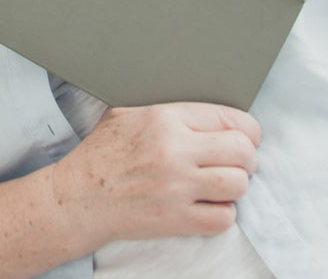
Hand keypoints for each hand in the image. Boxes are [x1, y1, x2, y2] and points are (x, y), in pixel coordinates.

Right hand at [50, 103, 259, 246]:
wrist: (80, 196)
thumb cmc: (103, 152)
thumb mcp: (128, 112)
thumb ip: (168, 108)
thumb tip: (204, 108)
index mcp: (165, 118)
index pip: (230, 118)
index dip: (247, 129)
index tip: (247, 136)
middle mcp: (175, 151)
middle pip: (242, 151)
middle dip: (248, 157)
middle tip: (240, 161)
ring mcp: (177, 187)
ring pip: (238, 184)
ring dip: (237, 185)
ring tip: (224, 183)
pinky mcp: (176, 220)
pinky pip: (223, 218)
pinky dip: (224, 213)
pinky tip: (210, 205)